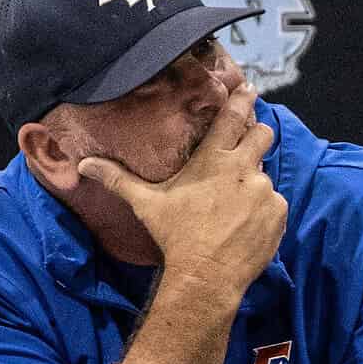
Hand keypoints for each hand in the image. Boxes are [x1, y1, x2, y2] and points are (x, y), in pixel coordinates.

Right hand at [78, 82, 285, 299]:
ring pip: (265, 175)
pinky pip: (274, 203)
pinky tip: (245, 224)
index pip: (232, 118)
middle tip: (248, 141)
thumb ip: (118, 179)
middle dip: (257, 133)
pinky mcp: (278, 213)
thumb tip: (84, 164)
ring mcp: (265, 191)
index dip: (242, 100)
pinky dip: (263, 209)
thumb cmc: (176, 235)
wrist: (207, 275)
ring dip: (253, 183)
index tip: (248, 88)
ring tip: (235, 205)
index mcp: (214, 159)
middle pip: (262, 134)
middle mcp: (245, 169)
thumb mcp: (146, 203)